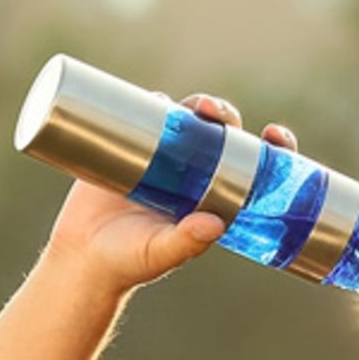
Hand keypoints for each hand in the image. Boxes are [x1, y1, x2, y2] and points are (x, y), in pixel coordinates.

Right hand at [39, 92, 299, 297]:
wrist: (83, 257)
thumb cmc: (129, 261)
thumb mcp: (160, 253)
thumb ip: (186, 242)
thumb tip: (215, 225)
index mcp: (213, 197)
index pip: (254, 166)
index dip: (272, 148)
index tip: (275, 136)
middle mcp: (193, 173)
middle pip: (221, 133)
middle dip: (226, 115)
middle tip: (215, 113)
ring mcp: (163, 158)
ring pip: (187, 119)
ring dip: (196, 104)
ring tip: (195, 107)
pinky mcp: (130, 148)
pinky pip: (147, 116)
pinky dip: (154, 102)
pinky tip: (158, 98)